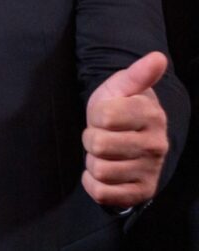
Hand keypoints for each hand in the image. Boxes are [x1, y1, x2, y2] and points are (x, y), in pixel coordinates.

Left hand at [82, 51, 169, 208]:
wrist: (130, 140)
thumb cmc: (120, 108)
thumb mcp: (121, 87)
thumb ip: (136, 74)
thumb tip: (157, 57)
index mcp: (151, 115)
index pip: (104, 116)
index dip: (96, 115)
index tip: (105, 115)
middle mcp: (156, 145)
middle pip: (99, 145)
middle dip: (91, 139)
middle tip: (104, 135)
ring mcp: (151, 171)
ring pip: (99, 170)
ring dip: (93, 161)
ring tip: (105, 153)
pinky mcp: (141, 193)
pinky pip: (102, 193)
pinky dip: (93, 183)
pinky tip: (104, 172)